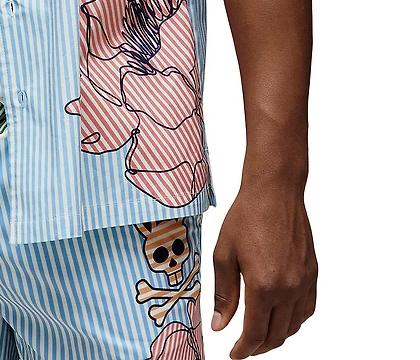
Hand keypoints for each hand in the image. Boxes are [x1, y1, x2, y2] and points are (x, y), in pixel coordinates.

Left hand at [211, 186, 317, 356]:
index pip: (255, 333)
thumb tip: (220, 324)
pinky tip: (281, 316)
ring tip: (259, 334)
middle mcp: (289, 288)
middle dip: (258, 347)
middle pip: (276, 335)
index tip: (233, 353)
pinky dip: (294, 320)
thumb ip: (223, 292)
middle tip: (243, 346)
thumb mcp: (224, 253)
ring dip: (277, 336)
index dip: (243, 349)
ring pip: (294, 326)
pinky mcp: (313, 273)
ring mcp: (304, 282)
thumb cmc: (246, 216)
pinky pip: (307, 309)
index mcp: (264, 285)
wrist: (274, 191)